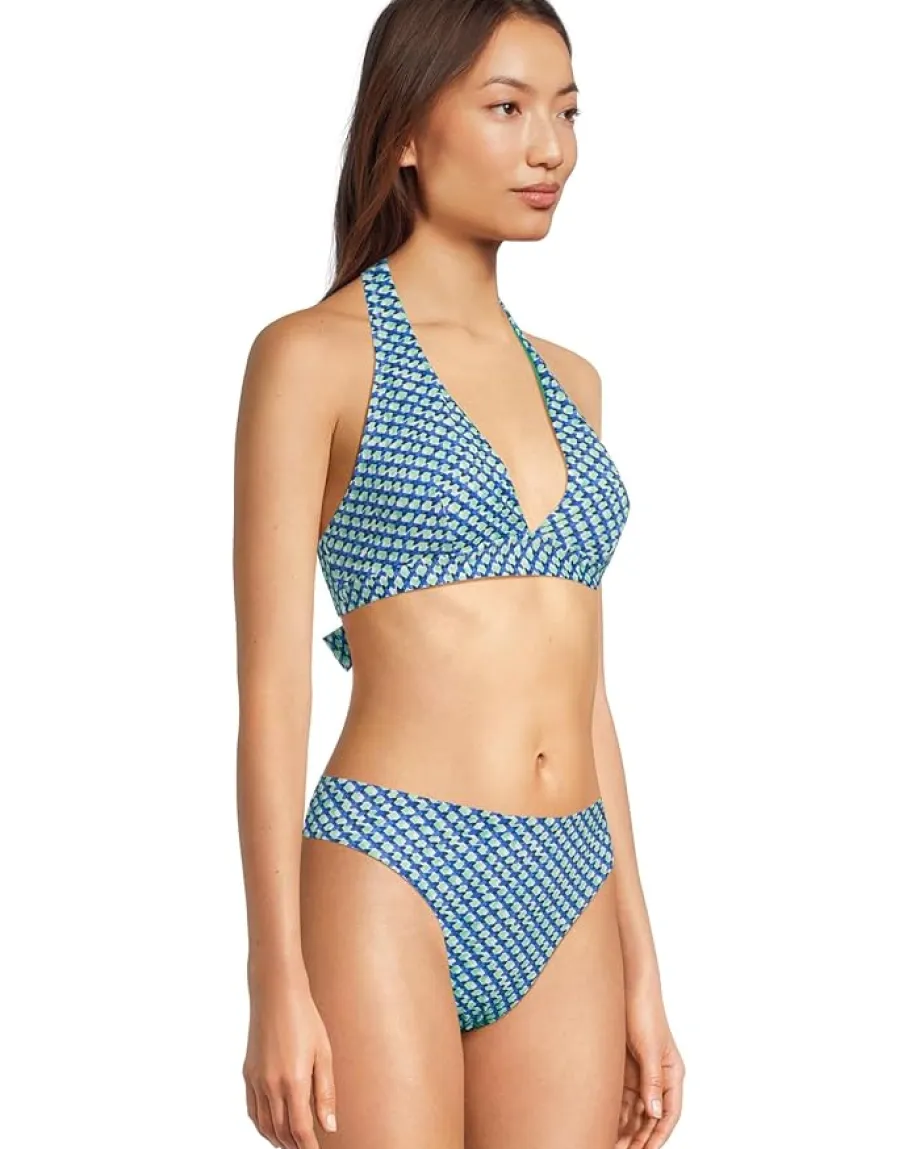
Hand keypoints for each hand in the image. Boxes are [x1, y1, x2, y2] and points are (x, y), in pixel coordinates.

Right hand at [243, 968, 337, 1146]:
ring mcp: (256, 1080)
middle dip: (294, 1146)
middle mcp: (271, 1085)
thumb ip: (325, 1092)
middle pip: (281, 1131)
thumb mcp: (323, 1053)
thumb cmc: (304, 1018)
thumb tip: (329, 1126)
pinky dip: (262, 1125)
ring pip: (264, 1124)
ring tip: (291, 1144)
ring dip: (278, 1139)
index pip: (299, 1129)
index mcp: (293, 1081)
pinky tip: (272, 1126)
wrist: (276, 993)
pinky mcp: (248, 1073)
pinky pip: (252, 1110)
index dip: (308, 1147)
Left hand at [616, 986, 684, 1148]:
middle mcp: (657, 1076)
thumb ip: (653, 1081)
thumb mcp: (649, 1047)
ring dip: (625, 1126)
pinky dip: (614, 1111)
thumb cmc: (644, 1010)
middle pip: (650, 1116)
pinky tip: (603, 1122)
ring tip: (610, 1142)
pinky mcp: (624, 1066)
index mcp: (672, 1073)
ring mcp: (640, 1072)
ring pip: (634, 1109)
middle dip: (639, 1136)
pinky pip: (621, 1095)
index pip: (669, 1113)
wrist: (626, 984)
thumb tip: (655, 1113)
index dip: (659, 1135)